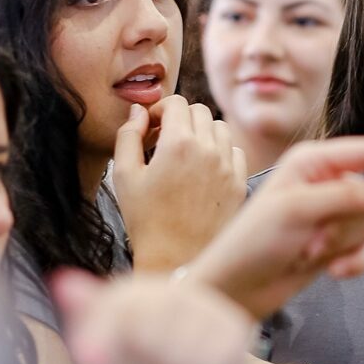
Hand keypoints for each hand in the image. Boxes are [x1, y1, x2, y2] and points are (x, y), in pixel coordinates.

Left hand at [53, 270, 252, 363]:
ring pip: (185, 342)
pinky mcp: (234, 331)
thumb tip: (61, 279)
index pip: (118, 303)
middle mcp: (175, 293)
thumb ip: (87, 324)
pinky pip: (214, 361)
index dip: (103, 332)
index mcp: (135, 296)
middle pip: (156, 316)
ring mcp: (208, 309)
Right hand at [113, 97, 247, 271]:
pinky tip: (205, 170)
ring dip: (202, 132)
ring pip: (220, 128)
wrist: (175, 260)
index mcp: (178, 143)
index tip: (151, 127)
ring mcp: (227, 166)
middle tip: (165, 140)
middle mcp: (208, 150)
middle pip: (200, 111)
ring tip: (186, 155)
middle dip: (181, 118)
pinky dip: (221, 152)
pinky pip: (235, 152)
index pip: (176, 103)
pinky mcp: (239, 183)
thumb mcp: (124, 177)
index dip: (160, 109)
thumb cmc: (145, 221)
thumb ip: (128, 136)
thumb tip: (138, 112)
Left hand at [186, 137, 363, 318]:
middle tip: (313, 238)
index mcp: (312, 161)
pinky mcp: (335, 242)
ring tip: (312, 254)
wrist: (236, 289)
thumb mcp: (298, 212)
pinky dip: (355, 261)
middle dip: (348, 223)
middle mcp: (325, 181)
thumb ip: (348, 198)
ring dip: (346, 244)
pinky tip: (333, 272)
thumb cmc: (254, 242)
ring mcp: (332, 213)